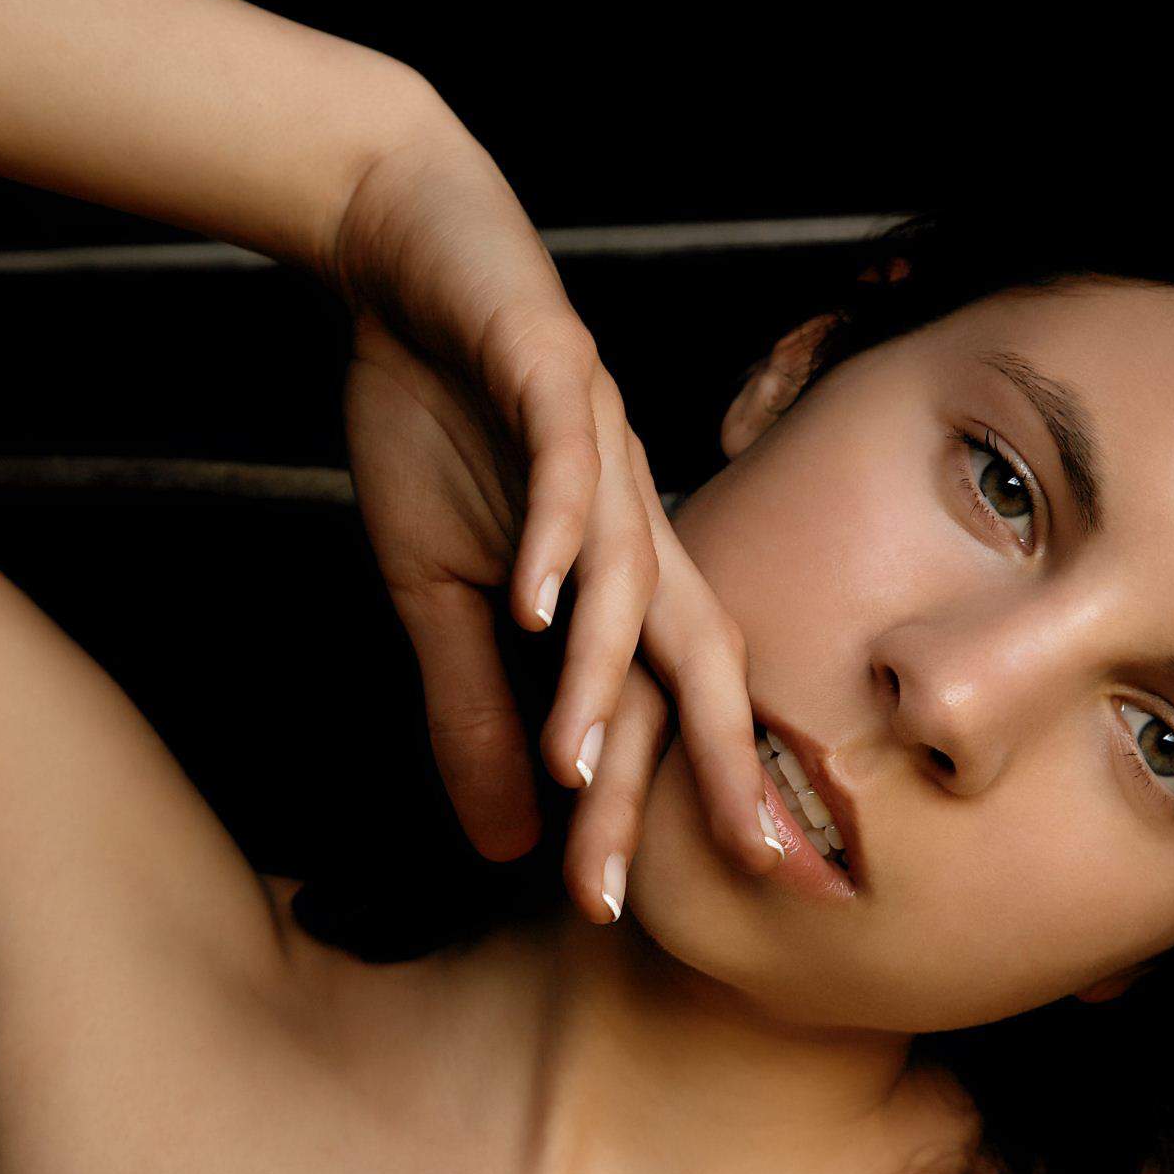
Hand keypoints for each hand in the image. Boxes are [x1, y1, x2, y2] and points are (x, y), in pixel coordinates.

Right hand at [333, 115, 778, 916]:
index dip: (692, 802)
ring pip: (628, 575)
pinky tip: (537, 600)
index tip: (711, 910)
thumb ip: (475, 710)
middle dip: (725, 764)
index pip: (663, 706)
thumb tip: (506, 844)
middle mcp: (637, 518)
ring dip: (603, 673)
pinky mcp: (553, 371)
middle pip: (695, 655)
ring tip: (580, 767)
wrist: (412, 263)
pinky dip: (556, 531)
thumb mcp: (439, 591)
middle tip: (762, 868)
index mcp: (620, 572)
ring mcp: (605, 445)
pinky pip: (566, 463)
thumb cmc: (440, 421)